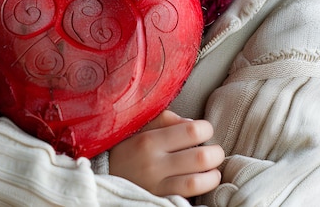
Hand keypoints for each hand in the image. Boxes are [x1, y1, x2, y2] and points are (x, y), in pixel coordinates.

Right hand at [109, 110, 223, 197]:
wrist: (103, 176)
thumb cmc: (127, 147)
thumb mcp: (140, 127)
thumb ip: (165, 120)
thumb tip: (193, 123)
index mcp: (150, 139)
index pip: (191, 131)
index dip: (206, 129)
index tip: (205, 130)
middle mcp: (154, 163)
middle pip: (199, 157)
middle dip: (215, 153)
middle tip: (214, 151)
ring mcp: (157, 185)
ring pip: (196, 182)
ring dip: (212, 175)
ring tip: (213, 170)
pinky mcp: (159, 200)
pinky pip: (186, 197)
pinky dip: (201, 190)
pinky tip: (202, 183)